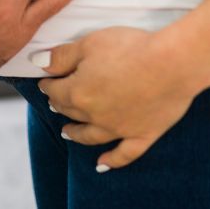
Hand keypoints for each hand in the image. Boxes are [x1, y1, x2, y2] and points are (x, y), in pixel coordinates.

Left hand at [36, 27, 204, 171]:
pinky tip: (102, 164)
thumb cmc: (130, 48)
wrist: (172, 63)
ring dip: (76, 135)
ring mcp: (119, 129)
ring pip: (91, 136)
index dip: (48, 84)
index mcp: (78, 93)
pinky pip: (124, 154)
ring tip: (67, 133)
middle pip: (70, 112)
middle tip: (55, 102)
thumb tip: (37, 64)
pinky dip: (112, 161)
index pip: (55, 91)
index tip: (45, 81)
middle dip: (59, 106)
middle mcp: (95, 116)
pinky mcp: (143, 135)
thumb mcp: (89, 43)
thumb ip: (61, 56)